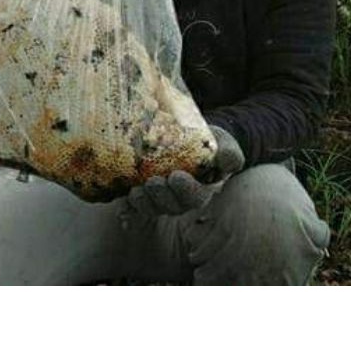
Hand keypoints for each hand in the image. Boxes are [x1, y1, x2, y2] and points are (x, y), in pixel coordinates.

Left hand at [127, 127, 243, 217]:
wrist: (189, 139)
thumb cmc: (209, 144)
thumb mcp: (223, 145)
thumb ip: (228, 154)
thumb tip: (225, 158)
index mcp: (201, 190)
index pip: (195, 197)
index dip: (185, 190)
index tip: (176, 176)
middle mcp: (180, 199)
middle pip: (171, 206)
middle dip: (160, 197)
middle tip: (153, 182)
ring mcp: (161, 198)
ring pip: (152, 208)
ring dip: (143, 203)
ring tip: (136, 192)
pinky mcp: (145, 193)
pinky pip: (135, 207)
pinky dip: (128, 211)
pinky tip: (122, 212)